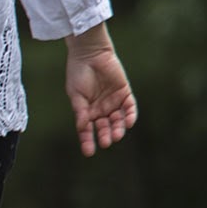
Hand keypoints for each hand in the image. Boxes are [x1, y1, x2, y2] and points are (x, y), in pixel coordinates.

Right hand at [64, 27, 137, 156]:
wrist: (90, 55)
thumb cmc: (78, 74)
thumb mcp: (76, 96)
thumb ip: (81, 112)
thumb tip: (82, 128)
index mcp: (86, 111)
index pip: (87, 130)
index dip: (88, 141)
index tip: (89, 152)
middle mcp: (100, 109)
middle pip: (104, 127)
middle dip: (106, 135)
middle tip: (107, 142)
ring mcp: (113, 102)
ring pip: (118, 120)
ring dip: (118, 128)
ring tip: (117, 135)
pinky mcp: (124, 93)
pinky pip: (129, 107)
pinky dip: (130, 115)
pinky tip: (129, 123)